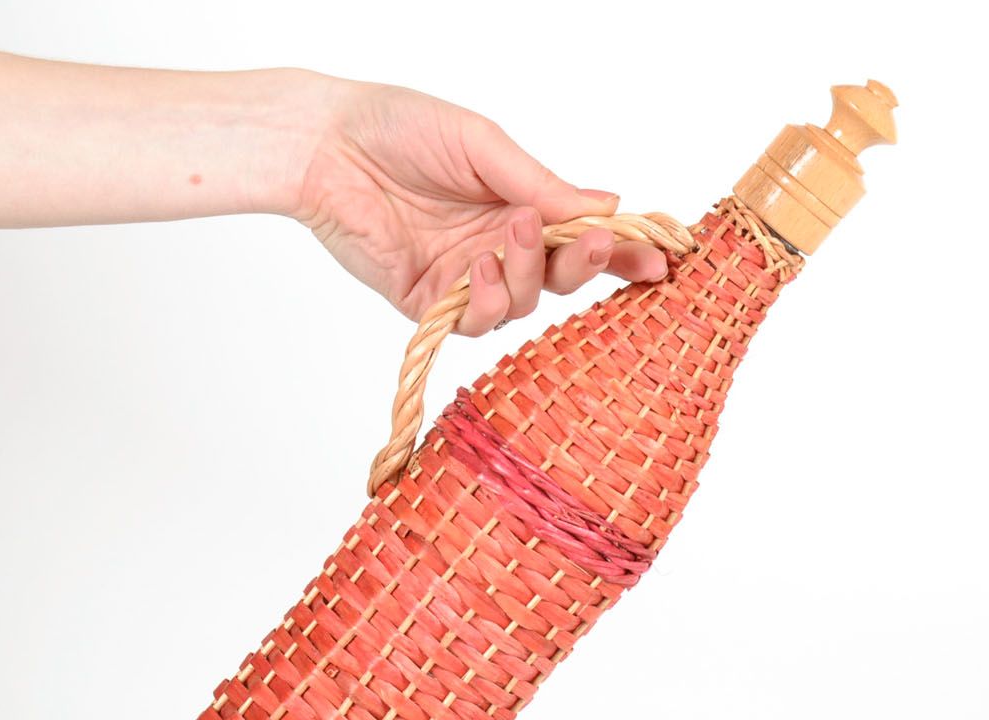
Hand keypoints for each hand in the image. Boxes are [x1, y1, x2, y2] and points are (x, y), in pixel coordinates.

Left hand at [286, 80, 668, 334]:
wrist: (327, 145)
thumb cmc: (401, 128)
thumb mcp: (485, 146)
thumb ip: (541, 184)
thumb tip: (610, 204)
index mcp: (519, 205)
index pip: (581, 238)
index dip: (622, 251)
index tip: (660, 258)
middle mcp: (498, 247)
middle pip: (562, 279)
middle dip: (586, 266)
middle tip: (594, 244)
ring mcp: (464, 277)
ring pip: (522, 305)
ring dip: (528, 275)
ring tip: (510, 234)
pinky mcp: (427, 301)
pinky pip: (472, 321)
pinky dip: (485, 299)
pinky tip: (476, 267)